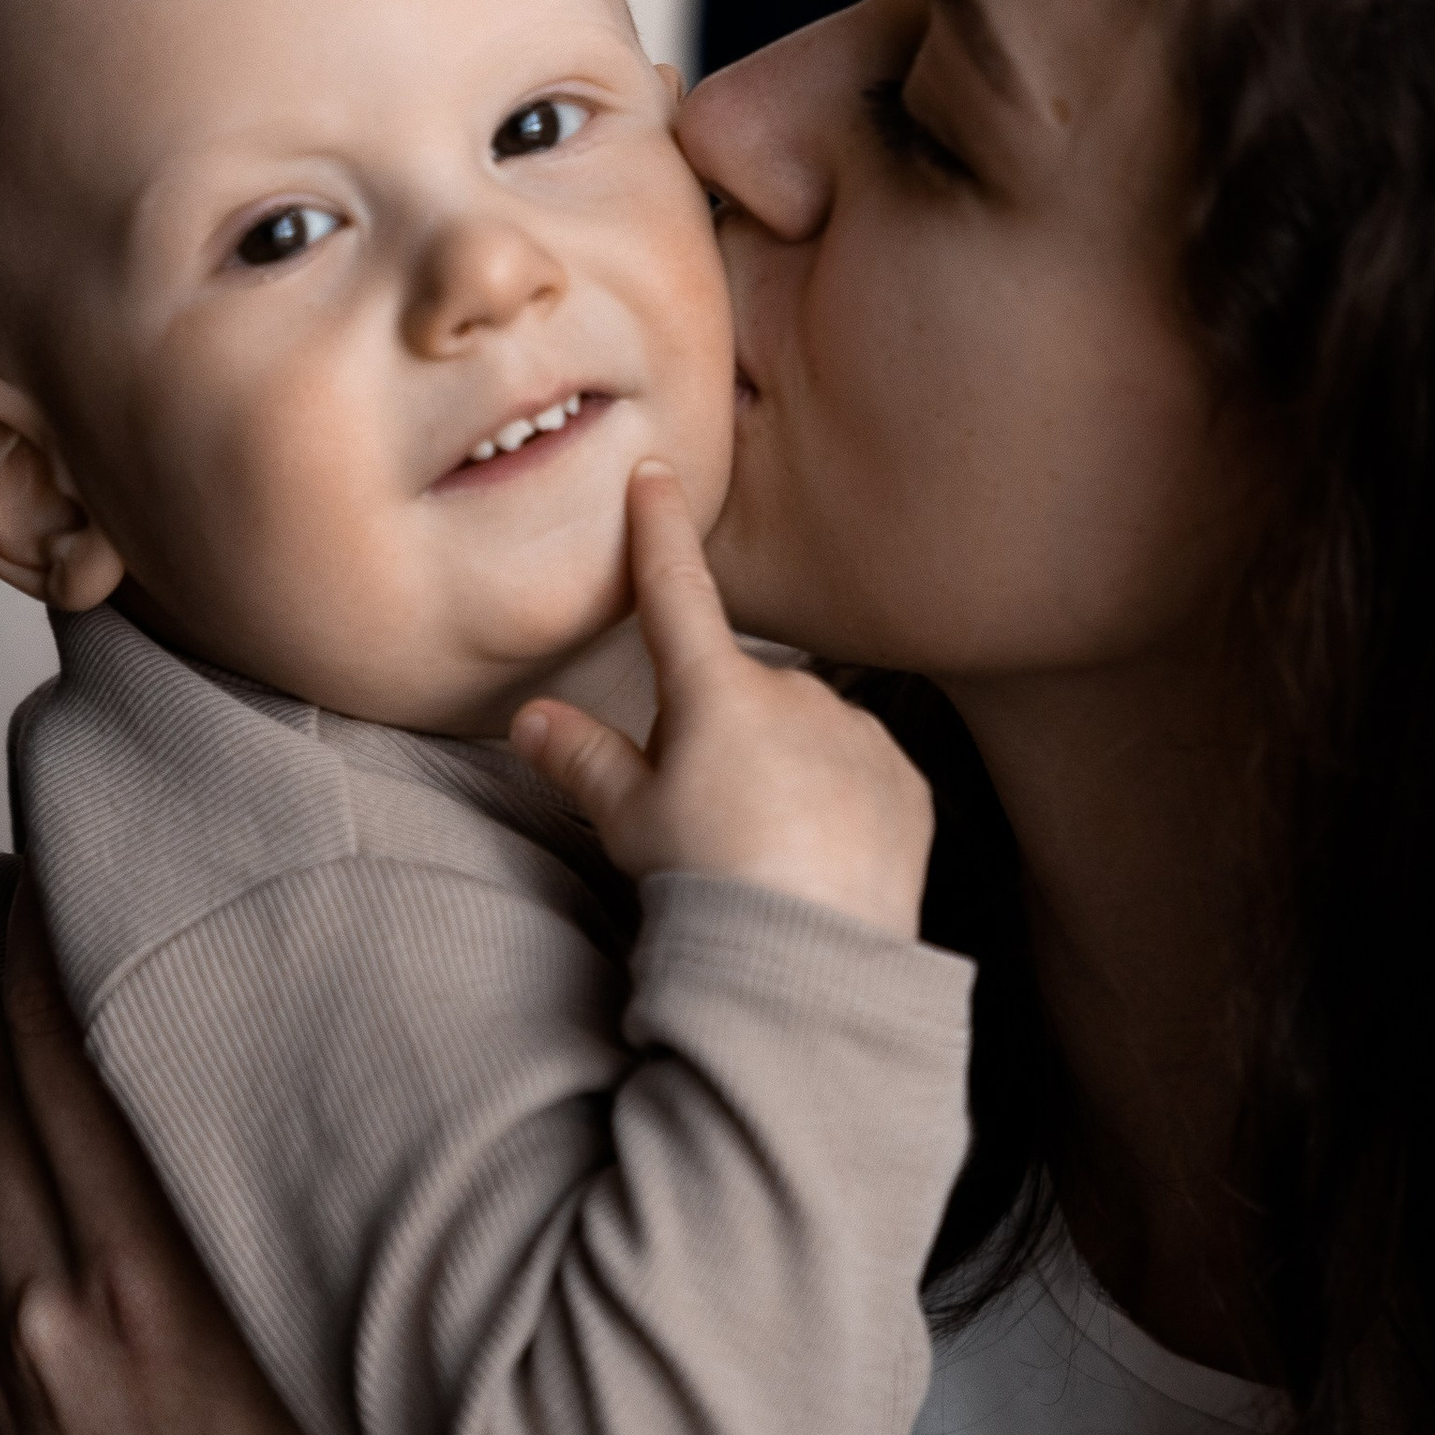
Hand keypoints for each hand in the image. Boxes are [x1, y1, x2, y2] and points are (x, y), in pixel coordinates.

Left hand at [0, 886, 470, 1434]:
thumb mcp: (427, 1401)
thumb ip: (420, 1262)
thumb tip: (469, 1129)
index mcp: (191, 1280)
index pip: (99, 1063)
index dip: (72, 951)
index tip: (82, 859)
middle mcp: (88, 1298)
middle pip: (17, 1079)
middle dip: (16, 960)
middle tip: (31, 862)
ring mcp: (28, 1355)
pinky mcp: (0, 1409)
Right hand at [512, 459, 935, 934]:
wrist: (808, 959)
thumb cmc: (705, 887)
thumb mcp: (629, 823)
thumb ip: (585, 761)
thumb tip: (530, 718)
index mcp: (717, 692)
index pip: (677, 591)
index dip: (660, 531)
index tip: (658, 475)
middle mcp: (795, 693)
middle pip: (741, 694)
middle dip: (721, 736)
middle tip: (706, 816)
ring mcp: (858, 734)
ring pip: (804, 734)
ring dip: (783, 769)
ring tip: (766, 850)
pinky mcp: (904, 782)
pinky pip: (858, 774)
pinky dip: (837, 803)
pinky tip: (817, 857)